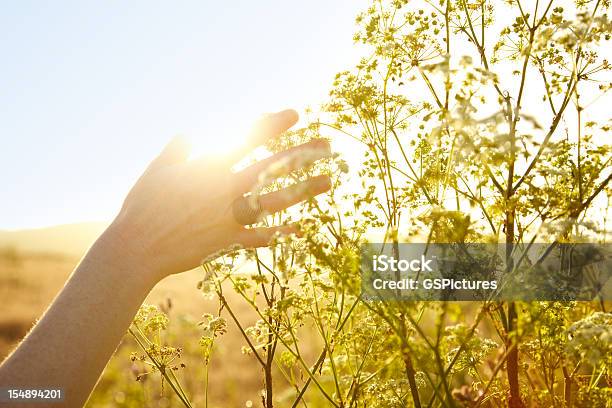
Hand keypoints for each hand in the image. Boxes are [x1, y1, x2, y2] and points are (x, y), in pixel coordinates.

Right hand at [107, 109, 330, 281]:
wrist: (137, 247)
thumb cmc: (142, 205)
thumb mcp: (157, 169)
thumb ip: (178, 148)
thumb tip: (190, 132)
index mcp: (209, 167)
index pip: (248, 139)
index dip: (273, 124)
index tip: (295, 113)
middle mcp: (225, 189)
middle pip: (272, 168)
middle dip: (302, 154)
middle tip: (328, 146)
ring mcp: (230, 216)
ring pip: (276, 200)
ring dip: (304, 190)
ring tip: (328, 182)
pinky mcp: (228, 240)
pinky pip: (260, 237)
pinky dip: (281, 233)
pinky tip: (302, 229)